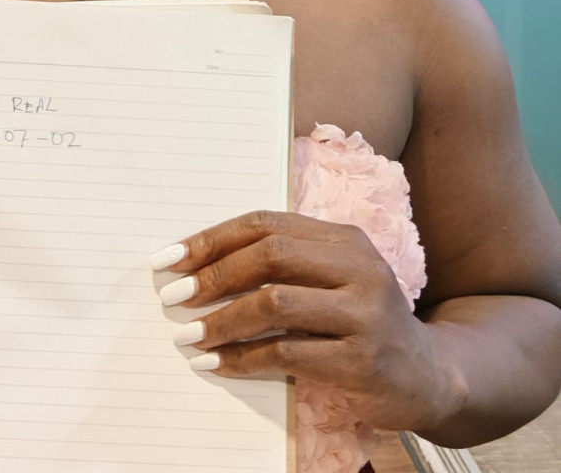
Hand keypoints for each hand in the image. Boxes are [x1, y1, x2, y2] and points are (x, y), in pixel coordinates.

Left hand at [151, 210, 464, 433]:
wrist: (429, 377)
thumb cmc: (361, 322)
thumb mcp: (332, 280)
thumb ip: (284, 264)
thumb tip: (199, 264)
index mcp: (345, 238)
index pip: (267, 223)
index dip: (213, 238)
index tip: (171, 257)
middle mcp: (359, 267)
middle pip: (270, 254)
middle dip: (212, 274)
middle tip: (172, 296)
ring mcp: (364, 313)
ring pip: (274, 302)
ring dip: (221, 319)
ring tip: (187, 335)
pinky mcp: (361, 360)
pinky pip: (287, 353)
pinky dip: (243, 358)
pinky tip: (217, 363)